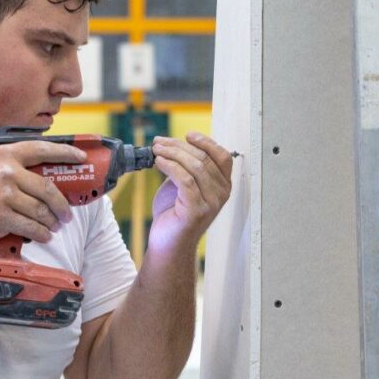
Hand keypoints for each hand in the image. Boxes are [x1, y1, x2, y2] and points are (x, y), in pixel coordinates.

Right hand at [0, 140, 86, 244]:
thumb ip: (5, 159)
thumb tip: (32, 165)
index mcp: (4, 155)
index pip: (41, 150)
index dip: (65, 153)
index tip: (81, 159)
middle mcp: (6, 173)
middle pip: (47, 188)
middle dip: (62, 203)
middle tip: (68, 212)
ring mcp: (4, 196)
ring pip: (41, 210)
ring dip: (53, 221)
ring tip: (57, 226)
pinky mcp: (0, 218)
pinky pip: (30, 227)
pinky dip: (42, 233)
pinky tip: (45, 235)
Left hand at [149, 133, 232, 251]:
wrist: (168, 242)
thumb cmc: (175, 213)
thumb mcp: (184, 184)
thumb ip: (186, 166)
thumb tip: (173, 144)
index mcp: (223, 185)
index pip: (222, 156)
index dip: (207, 142)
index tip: (188, 135)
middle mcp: (222, 193)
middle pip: (203, 159)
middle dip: (179, 146)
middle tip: (159, 142)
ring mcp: (211, 203)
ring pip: (195, 167)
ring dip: (172, 154)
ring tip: (156, 150)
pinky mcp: (197, 210)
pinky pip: (185, 180)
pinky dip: (170, 166)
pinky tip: (158, 162)